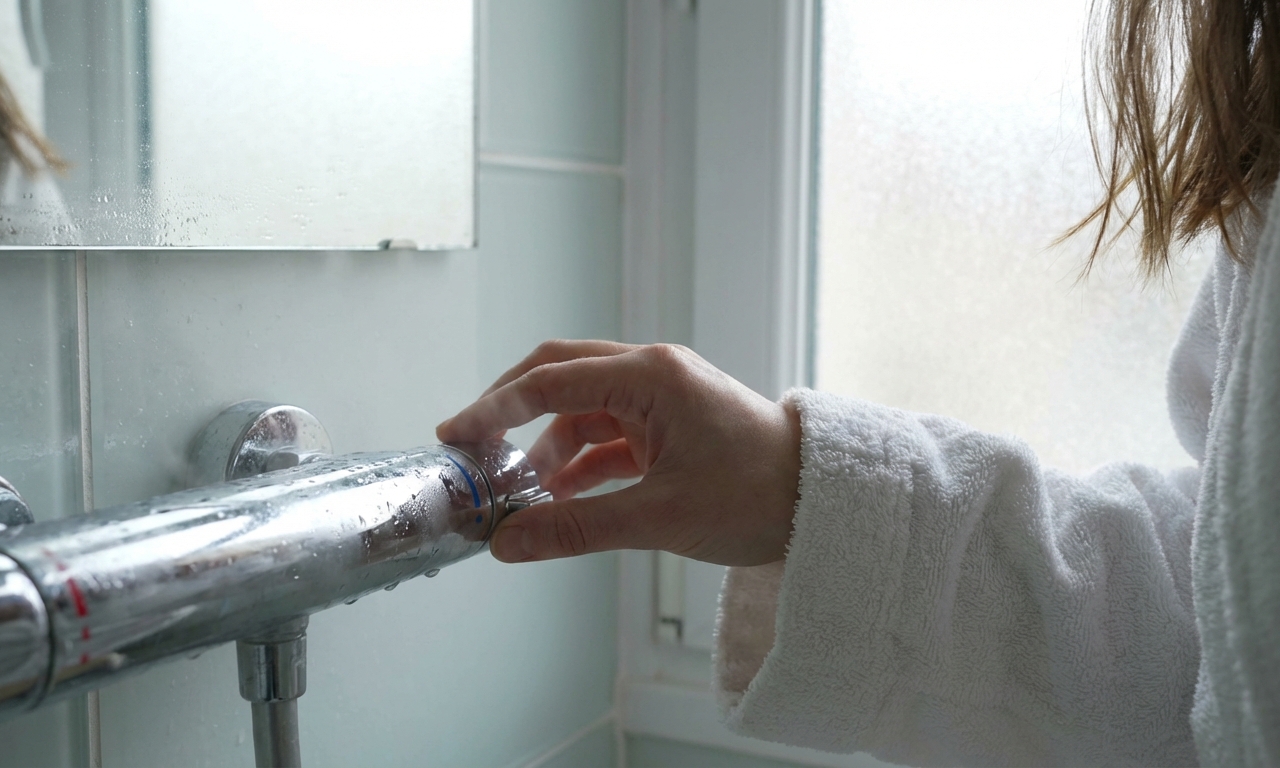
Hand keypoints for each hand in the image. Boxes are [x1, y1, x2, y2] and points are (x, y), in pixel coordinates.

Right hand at [436, 340, 801, 565]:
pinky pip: (608, 436)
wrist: (824, 501)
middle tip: (471, 449)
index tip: (455, 436)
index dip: (495, 408)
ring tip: (518, 496)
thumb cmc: (758, 495)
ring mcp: (662, 397)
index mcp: (650, 376)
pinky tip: (555, 499)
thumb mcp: (660, 517)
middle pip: (560, 376)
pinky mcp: (669, 425)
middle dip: (511, 411)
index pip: (551, 380)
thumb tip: (507, 543)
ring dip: (547, 448)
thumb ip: (577, 528)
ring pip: (581, 410)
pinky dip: (579, 465)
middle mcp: (652, 374)